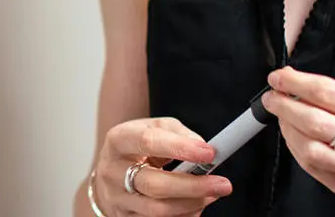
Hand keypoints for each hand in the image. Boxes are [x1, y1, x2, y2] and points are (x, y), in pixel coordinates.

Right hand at [93, 117, 232, 215]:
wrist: (112, 169)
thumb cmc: (137, 146)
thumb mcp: (155, 127)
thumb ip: (179, 134)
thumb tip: (203, 149)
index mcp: (118, 140)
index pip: (148, 142)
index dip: (180, 148)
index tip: (209, 153)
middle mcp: (112, 171)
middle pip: (154, 185)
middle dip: (193, 186)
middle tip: (222, 184)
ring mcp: (117, 197)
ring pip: (157, 210)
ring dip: (192, 204)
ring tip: (212, 195)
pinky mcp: (124, 216)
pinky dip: (183, 215)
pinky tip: (194, 206)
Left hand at [262, 67, 334, 216]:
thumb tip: (304, 88)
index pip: (330, 93)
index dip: (297, 83)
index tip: (280, 77)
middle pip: (315, 121)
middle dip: (285, 105)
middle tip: (272, 96)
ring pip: (310, 149)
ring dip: (287, 130)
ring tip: (282, 117)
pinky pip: (314, 169)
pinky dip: (297, 151)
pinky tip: (294, 139)